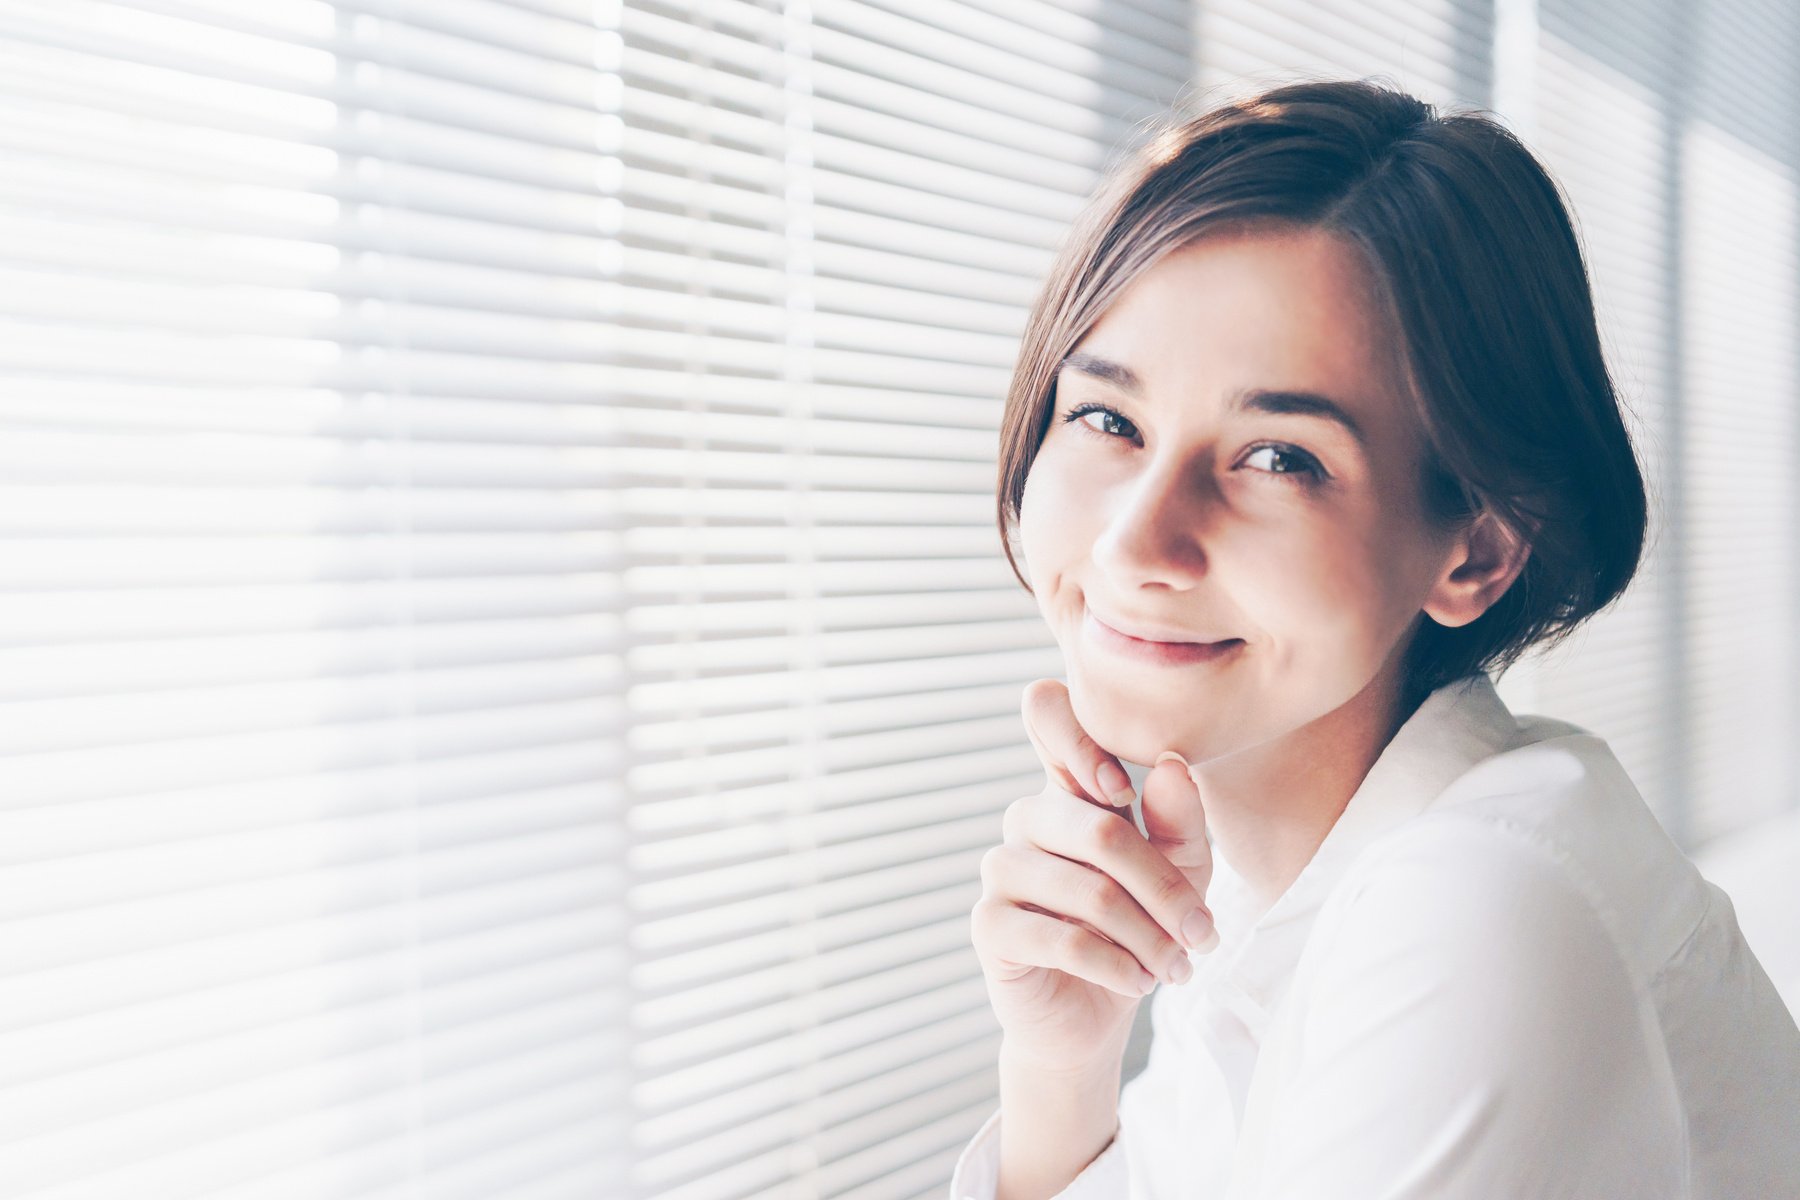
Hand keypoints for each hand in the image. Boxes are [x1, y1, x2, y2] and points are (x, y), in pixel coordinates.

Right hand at [969, 679, 1217, 1074]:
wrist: (1091, 1015)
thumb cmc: (1136, 929)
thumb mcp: (1180, 873)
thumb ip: (1180, 820)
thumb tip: (1173, 764)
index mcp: (1068, 788)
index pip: (1045, 712)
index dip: (1082, 739)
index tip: (1126, 794)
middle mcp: (1026, 819)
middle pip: (1099, 829)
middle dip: (1164, 889)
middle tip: (1202, 935)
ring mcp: (1000, 869)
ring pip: (1088, 890)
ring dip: (1148, 937)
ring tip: (1176, 968)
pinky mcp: (988, 925)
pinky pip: (1063, 939)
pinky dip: (1117, 965)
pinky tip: (1139, 981)